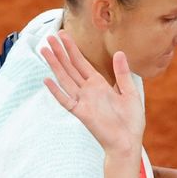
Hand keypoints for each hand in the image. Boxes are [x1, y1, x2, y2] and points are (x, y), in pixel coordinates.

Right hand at [40, 30, 144, 157]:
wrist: (128, 142)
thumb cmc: (131, 121)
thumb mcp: (130, 92)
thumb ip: (122, 74)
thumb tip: (119, 53)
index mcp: (99, 85)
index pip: (81, 63)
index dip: (72, 49)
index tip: (63, 35)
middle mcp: (88, 91)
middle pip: (70, 68)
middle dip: (60, 52)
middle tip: (49, 37)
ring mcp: (83, 101)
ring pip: (65, 79)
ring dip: (55, 65)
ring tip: (45, 51)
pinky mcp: (82, 113)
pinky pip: (66, 101)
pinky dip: (56, 91)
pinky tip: (47, 80)